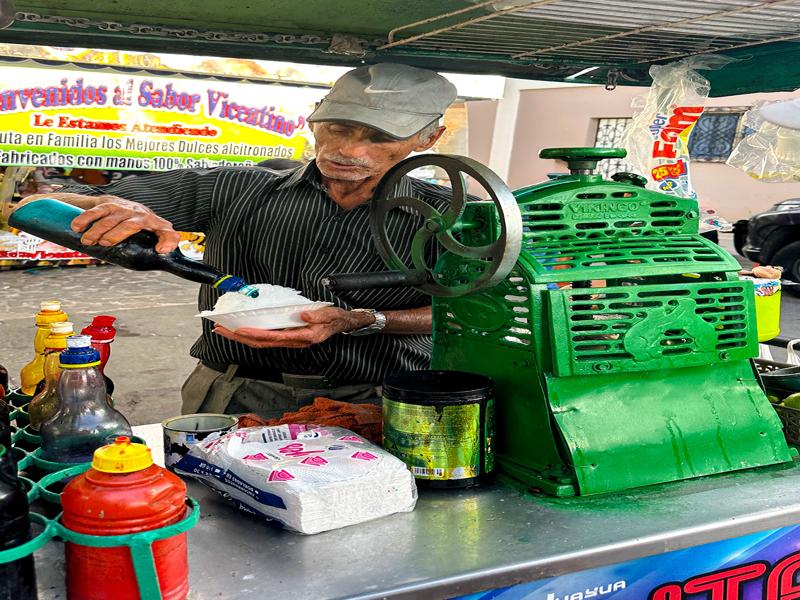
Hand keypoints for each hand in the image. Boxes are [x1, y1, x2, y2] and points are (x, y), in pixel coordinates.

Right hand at [71, 198, 180, 252]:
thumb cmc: (139, 224)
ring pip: (109, 219)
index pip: (166, 230)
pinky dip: (85, 219)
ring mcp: (123, 208)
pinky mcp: (108, 204)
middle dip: (115, 235)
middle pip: (129, 225)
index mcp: (154, 222)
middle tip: (103, 244)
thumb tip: (162, 252)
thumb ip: (159, 243)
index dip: (167, 240)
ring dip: (96, 231)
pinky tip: (77, 227)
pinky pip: (96, 211)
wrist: (123, 204)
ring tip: (87, 241)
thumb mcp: (151, 233)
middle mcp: (140, 214)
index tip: (160, 250)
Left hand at [213, 307, 373, 348]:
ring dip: (242, 337)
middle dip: (239, 337)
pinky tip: (242, 330)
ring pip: (261, 342)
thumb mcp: (330, 315)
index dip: (255, 335)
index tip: (240, 330)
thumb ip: (317, 315)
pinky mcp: (288, 336)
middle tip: (221, 330)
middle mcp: (293, 341)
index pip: (274, 337)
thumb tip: (302, 315)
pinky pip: (267, 338)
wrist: (342, 324)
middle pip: (261, 343)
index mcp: (303, 337)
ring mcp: (289, 340)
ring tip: (225, 330)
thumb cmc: (335, 319)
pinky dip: (252, 335)